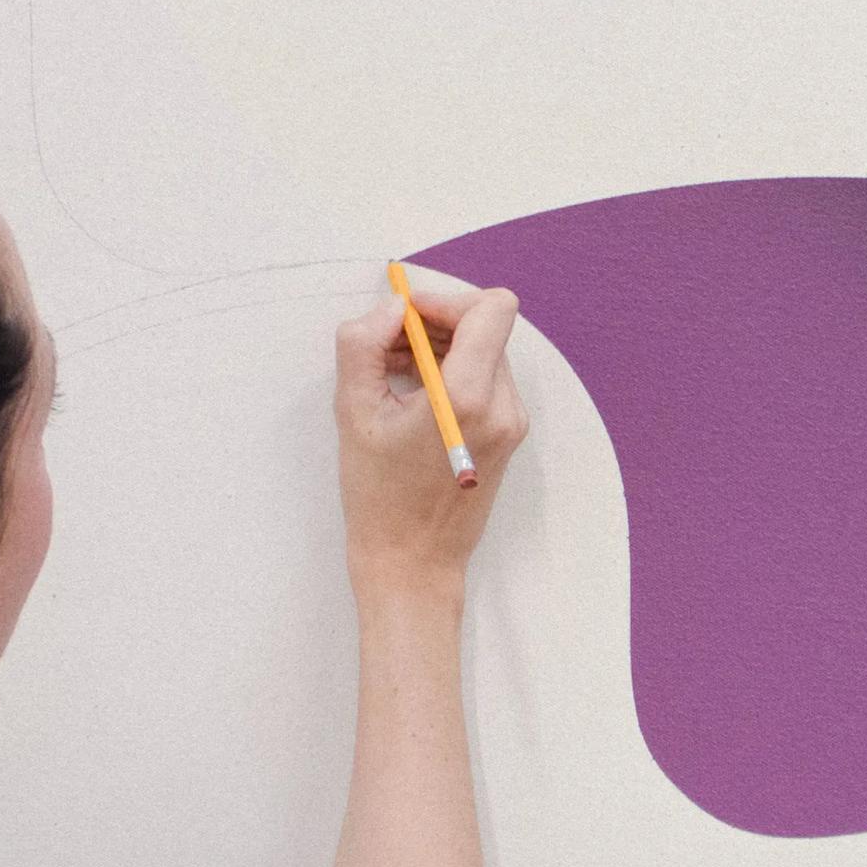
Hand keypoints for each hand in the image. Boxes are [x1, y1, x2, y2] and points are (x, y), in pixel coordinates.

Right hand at [333, 273, 527, 599]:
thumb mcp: (353, 413)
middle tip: (386, 346)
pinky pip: (487, 380)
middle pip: (485, 327)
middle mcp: (503, 408)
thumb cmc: (379, 499)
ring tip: (392, 374)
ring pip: (486, 351)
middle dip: (435, 324)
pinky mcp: (509, 435)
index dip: (445, 300)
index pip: (490, 309)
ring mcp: (512, 423)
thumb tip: (391, 307)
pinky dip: (452, 374)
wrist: (413, 565)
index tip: (405, 318)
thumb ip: (363, 344)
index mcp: (469, 399)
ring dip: (441, 349)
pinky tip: (413, 398)